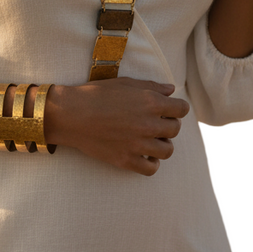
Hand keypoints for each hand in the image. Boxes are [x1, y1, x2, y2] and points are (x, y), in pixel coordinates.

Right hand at [45, 77, 189, 174]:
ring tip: (151, 140)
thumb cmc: (95, 94)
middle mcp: (148, 124)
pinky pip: (151, 168)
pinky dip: (151, 163)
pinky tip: (144, 155)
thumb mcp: (124, 83)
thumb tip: (171, 90)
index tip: (168, 110)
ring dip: (162, 144)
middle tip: (155, 123)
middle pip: (175, 129)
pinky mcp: (126, 160)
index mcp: (150, 102)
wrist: (70, 114)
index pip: (182, 109)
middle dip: (168, 125)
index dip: (176, 108)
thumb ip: (151, 86)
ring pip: (167, 150)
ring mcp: (138, 144)